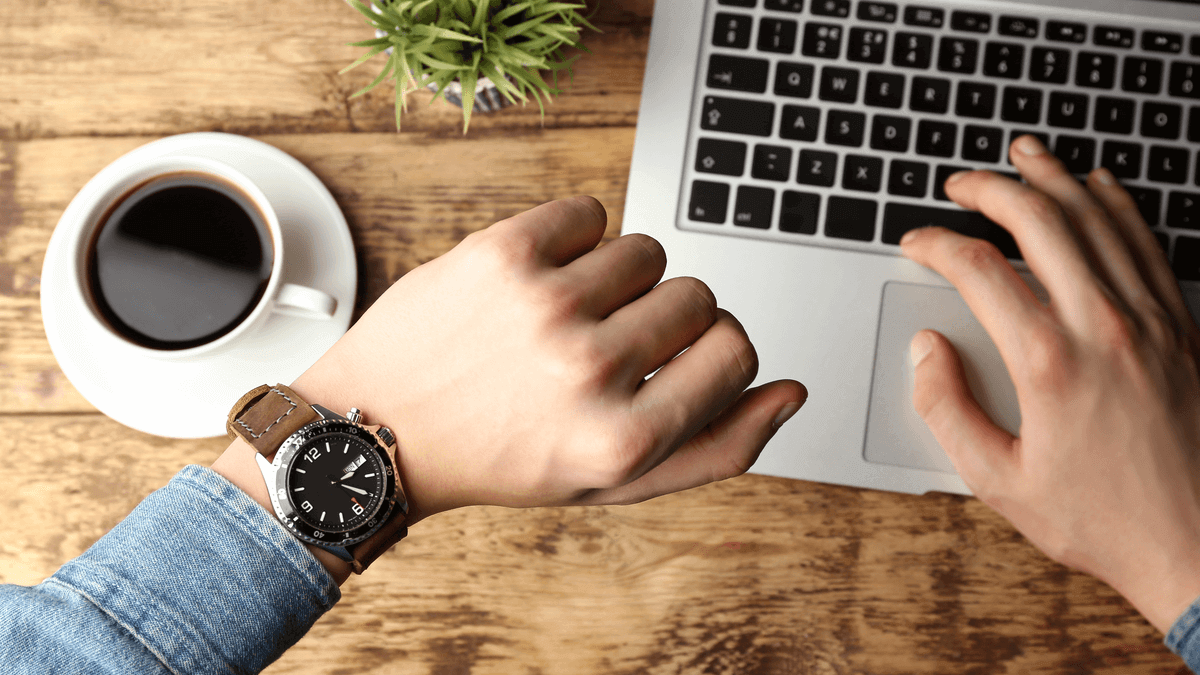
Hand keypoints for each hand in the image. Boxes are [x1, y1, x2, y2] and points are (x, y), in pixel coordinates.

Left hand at [291, 197, 805, 524]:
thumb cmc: (504, 459)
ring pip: (645, 249)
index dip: (712, 350)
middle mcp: (590, 369)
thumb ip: (718, 448)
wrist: (382, 429)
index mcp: (626, 437)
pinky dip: (572, 239)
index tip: (673, 359)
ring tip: (565, 315)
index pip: (737, 350)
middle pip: (696, 294)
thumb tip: (791, 392)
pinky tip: (537, 281)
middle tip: (604, 345)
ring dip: (617, 278)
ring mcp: (545, 304)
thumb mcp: (615, 482)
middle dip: (662, 316)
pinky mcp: (502, 251)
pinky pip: (589, 212)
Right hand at [901, 135, 1199, 632]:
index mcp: (1048, 362)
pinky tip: (1099, 188)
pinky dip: (1118, 205)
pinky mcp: (1182, 327)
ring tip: (1024, 154)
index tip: (917, 242)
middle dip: (990, 189)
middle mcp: (1103, 326)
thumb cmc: (1102, 519)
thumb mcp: (997, 481)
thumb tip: (927, 350)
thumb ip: (946, 409)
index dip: (935, 243)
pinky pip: (1146, 243)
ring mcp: (1151, 320)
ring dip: (1054, 178)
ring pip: (1098, 218)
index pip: (977, 269)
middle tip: (962, 182)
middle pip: (1039, 222)